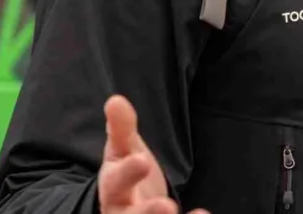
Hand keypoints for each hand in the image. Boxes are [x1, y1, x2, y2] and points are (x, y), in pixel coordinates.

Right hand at [99, 95, 209, 213]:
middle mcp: (124, 213)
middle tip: (168, 206)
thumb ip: (121, 128)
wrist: (127, 202)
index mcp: (113, 189)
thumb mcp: (122, 149)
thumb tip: (116, 100)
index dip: (128, 174)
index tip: (143, 161)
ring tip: (189, 213)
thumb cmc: (126, 171)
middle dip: (148, 213)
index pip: (116, 183)